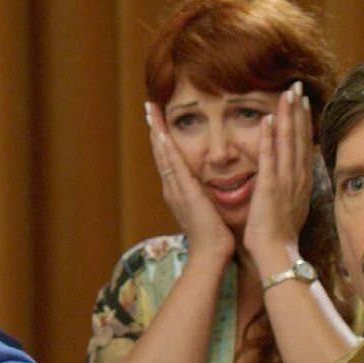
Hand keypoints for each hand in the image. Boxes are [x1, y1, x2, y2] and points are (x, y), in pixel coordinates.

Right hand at [146, 102, 234, 259]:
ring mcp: (175, 190)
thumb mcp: (208, 210)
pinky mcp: (183, 192)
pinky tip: (160, 133)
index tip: (160, 121)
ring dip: (156, 132)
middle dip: (155, 130)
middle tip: (149, 107)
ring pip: (163, 155)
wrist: (211, 254)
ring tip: (151, 112)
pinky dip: (165, 148)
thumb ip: (205, 197)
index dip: (163, 140)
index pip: (169, 160)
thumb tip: (208, 188)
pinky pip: (172, 165)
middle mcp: (172, 189)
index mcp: (179, 192)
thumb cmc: (214, 236)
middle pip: (161, 153)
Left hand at [243, 81, 311, 258]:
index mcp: (301, 183)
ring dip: (288, 115)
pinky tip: (268, 117)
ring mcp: (285, 181)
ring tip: (287, 93)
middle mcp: (297, 178)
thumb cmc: (280, 236)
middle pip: (299, 137)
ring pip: (288, 141)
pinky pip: (270, 156)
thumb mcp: (291, 208)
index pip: (303, 146)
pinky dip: (269, 136)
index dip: (303, 122)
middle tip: (297, 87)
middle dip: (298, 110)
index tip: (302, 103)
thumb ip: (292, 191)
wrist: (277, 253)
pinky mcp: (270, 186)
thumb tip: (294, 182)